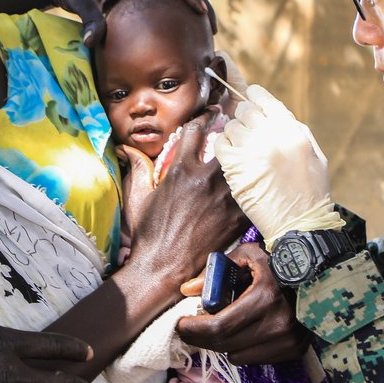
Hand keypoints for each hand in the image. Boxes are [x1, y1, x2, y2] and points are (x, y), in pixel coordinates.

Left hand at [36, 0, 214, 46]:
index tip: (199, 11)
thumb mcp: (78, 3)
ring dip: (192, 9)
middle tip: (212, 28)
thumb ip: (88, 20)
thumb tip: (92, 42)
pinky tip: (180, 39)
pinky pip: (164, 4)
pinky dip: (176, 17)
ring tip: (204, 35)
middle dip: (200, 2)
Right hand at [121, 114, 247, 290]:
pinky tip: (256, 180)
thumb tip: (127, 148)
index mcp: (180, 170)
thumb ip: (138, 169)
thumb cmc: (150, 234)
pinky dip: (254, 182)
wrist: (165, 268)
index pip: (195, 130)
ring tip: (252, 149)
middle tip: (239, 124)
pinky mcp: (238, 215)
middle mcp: (205, 178)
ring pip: (245, 162)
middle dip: (233, 129)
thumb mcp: (139, 198)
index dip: (204, 117)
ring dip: (246, 154)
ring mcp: (225, 197)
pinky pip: (252, 189)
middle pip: (227, 140)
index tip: (211, 114)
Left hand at [176, 244, 309, 364]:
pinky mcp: (294, 350)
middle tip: (189, 329)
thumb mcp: (247, 256)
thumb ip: (216, 272)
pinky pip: (254, 358)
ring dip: (224, 343)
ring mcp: (289, 340)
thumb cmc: (279, 261)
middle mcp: (279, 324)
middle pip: (224, 345)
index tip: (179, 324)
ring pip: (237, 355)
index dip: (194, 329)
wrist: (322, 275)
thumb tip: (187, 290)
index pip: (219, 327)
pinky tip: (247, 330)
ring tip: (224, 325)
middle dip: (200, 338)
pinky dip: (243, 348)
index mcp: (265, 297)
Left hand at [212, 84, 342, 245]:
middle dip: (244, 117)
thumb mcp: (314, 157)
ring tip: (240, 149)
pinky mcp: (233, 167)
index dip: (255, 97)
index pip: (266, 101)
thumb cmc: (310, 195)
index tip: (250, 99)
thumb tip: (274, 114)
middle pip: (246, 110)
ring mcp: (250, 150)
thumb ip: (295, 132)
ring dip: (234, 134)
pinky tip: (229, 157)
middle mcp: (271, 136)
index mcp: (292, 131)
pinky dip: (222, 147)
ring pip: (231, 126)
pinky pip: (220, 144)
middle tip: (246, 130)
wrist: (298, 227)